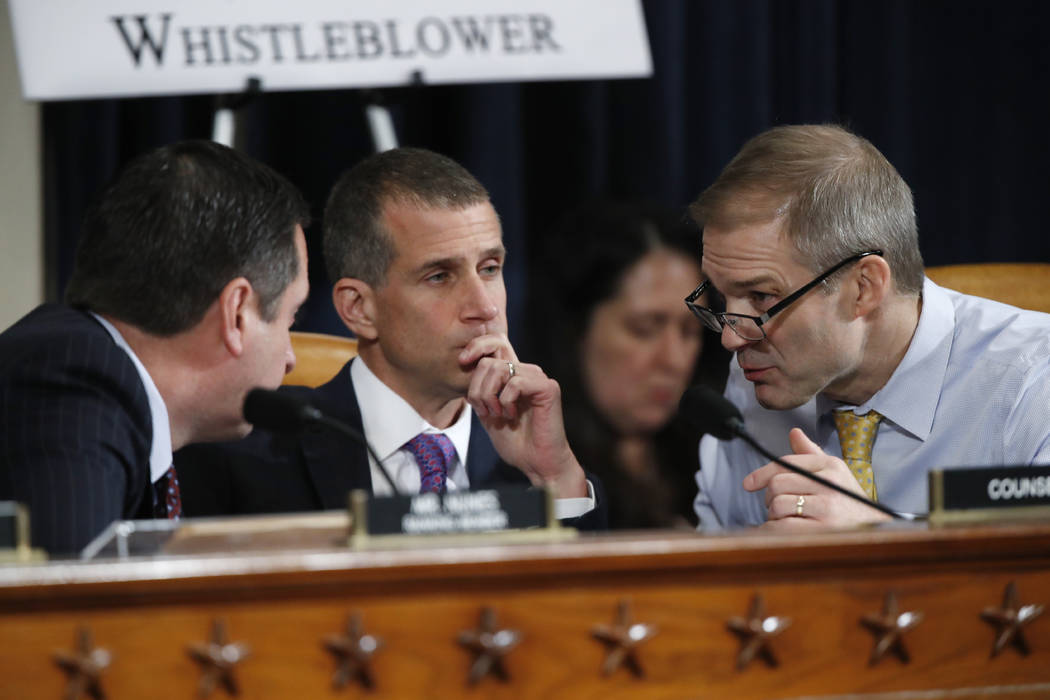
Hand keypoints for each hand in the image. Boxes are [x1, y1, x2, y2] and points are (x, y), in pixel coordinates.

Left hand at [460, 334, 586, 497]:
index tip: (462, 361)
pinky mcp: (548, 388)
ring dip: (490, 397)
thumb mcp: (487, 413)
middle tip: (485, 411)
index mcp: (513, 375)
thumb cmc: (516, 442)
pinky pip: (515, 382)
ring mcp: (538, 378)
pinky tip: (511, 416)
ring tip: (498, 415)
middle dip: (478, 389)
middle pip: (489, 361)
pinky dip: (506, 401)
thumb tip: (465, 366)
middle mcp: (527, 372)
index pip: (495, 343)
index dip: (476, 346)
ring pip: (499, 369)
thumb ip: (479, 391)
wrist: (537, 463)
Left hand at [742, 428, 890, 529]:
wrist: (875, 530)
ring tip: (787, 519)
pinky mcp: (823, 530)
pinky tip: (783, 532)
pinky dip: (775, 530)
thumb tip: (794, 432)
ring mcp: (827, 507)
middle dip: (769, 498)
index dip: (761, 474)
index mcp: (830, 465)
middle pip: (777, 484)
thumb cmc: (848, 501)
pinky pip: (782, 527)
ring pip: (778, 505)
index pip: (785, 463)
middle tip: (777, 507)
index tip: (748, 484)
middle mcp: (829, 483)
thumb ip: (811, 453)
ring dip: (774, 516)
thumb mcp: (835, 473)